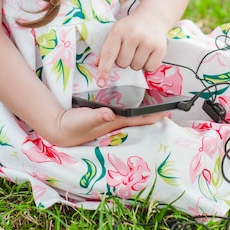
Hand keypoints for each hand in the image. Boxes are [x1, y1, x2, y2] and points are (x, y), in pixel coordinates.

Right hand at [52, 106, 168, 146]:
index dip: (154, 116)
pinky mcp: (105, 115)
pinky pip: (123, 110)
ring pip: (133, 114)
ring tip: (157, 101)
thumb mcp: (85, 119)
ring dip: (145, 110)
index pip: (139, 119)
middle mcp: (116, 121)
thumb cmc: (74, 126)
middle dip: (154, 112)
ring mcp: (111, 119)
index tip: (169, 111)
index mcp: (115, 122)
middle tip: (169, 104)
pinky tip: (134, 100)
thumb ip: (97, 116)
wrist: (60, 128)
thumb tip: (110, 113)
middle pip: (140, 118)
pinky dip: (132, 106)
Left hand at [95, 12, 167, 86]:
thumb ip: (106, 49)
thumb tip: (97, 65)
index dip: (104, 70)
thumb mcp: (115, 33)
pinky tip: (148, 53)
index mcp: (118, 31)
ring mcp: (148, 41)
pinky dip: (147, 65)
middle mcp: (133, 35)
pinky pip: (149, 68)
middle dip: (124, 60)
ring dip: (136, 62)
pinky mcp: (160, 48)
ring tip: (139, 49)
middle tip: (129, 48)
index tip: (101, 83)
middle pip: (122, 64)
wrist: (153, 17)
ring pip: (136, 67)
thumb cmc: (130, 28)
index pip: (109, 54)